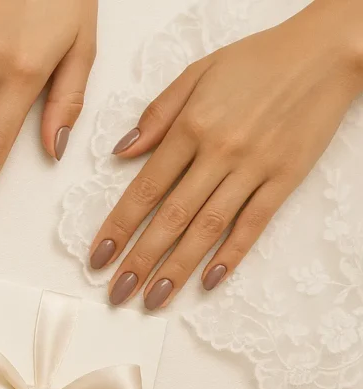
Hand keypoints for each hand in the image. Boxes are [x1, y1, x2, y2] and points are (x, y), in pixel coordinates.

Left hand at [90, 0, 362, 309]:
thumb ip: (156, 116)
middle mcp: (220, 152)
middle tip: (117, 293)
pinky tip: (208, 282)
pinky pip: (254, 224)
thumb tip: (120, 153)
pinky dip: (231, 255)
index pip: (145, 189)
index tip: (98, 257)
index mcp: (191, 127)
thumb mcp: (196, 73)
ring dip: (177, 268)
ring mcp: (254, 168)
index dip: (118, 227)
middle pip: (171, 217)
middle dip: (140, 260)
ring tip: (153, 299)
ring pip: (208, 228)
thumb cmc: (257, 61)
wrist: (327, 52)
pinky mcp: (285, 178)